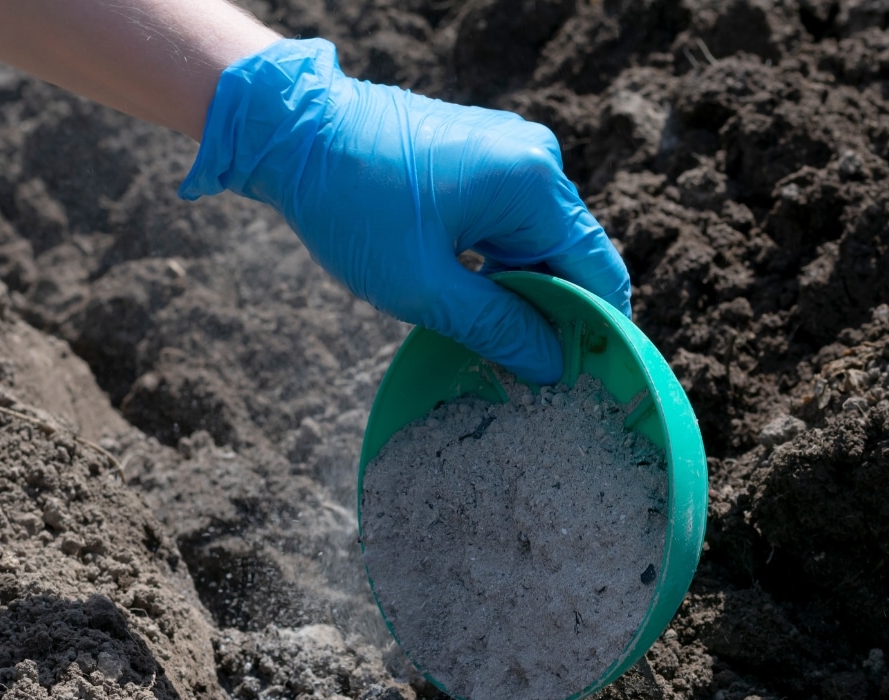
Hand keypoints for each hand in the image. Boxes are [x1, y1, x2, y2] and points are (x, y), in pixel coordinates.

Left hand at [180, 38, 630, 384]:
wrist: (292, 132)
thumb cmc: (352, 207)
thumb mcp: (424, 286)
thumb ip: (498, 328)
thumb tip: (552, 364)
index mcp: (533, 184)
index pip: (596, 270)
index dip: (596, 328)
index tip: (582, 378)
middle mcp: (537, 157)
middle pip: (571, 254)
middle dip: (554, 311)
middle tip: (530, 370)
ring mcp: (512, 148)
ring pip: (539, 239)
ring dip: (522, 288)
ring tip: (496, 338)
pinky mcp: (486, 151)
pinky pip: (513, 218)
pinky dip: (501, 259)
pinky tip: (473, 294)